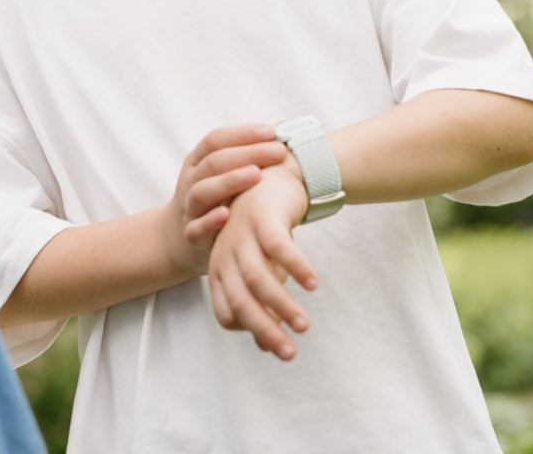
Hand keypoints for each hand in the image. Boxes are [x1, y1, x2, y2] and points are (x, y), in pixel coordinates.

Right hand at [165, 124, 286, 277]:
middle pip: (213, 162)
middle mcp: (191, 180)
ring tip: (256, 175)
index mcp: (198, 161)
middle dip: (247, 154)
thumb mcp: (223, 174)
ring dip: (229, 181)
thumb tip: (285, 126)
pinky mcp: (190, 235)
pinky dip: (209, 221)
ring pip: (202, 191)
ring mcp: (188, 207)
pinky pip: (196, 228)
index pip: (216, 140)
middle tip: (278, 151)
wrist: (178, 238)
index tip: (272, 131)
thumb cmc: (214, 200)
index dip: (243, 134)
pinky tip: (226, 215)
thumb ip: (248, 154)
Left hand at [207, 158, 316, 360]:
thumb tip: (265, 345)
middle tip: (290, 354)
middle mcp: (226, 254)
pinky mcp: (263, 218)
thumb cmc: (263, 231)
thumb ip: (260, 303)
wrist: (270, 177)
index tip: (275, 346)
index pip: (226, 313)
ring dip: (282, 306)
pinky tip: (312, 284)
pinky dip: (295, 267)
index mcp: (219, 269)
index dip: (249, 332)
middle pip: (240, 301)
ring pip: (258, 279)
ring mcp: (242, 235)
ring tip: (304, 326)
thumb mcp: (260, 267)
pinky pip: (279, 248)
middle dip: (264, 331)